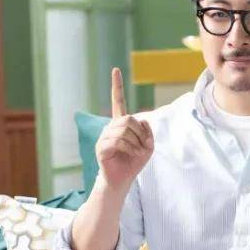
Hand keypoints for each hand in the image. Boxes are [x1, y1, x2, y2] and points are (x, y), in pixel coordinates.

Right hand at [96, 68, 153, 189]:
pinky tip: (133, 155)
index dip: (117, 86)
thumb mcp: (148, 145)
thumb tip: (140, 121)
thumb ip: (148, 131)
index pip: (118, 101)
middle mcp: (110, 126)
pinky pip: (120, 142)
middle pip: (129, 119)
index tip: (115, 70)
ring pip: (125, 130)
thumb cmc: (134, 161)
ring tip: (137, 152)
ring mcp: (104, 136)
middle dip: (141, 133)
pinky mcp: (101, 147)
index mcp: (120, 123)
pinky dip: (131, 149)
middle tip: (143, 146)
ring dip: (137, 142)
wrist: (122, 179)